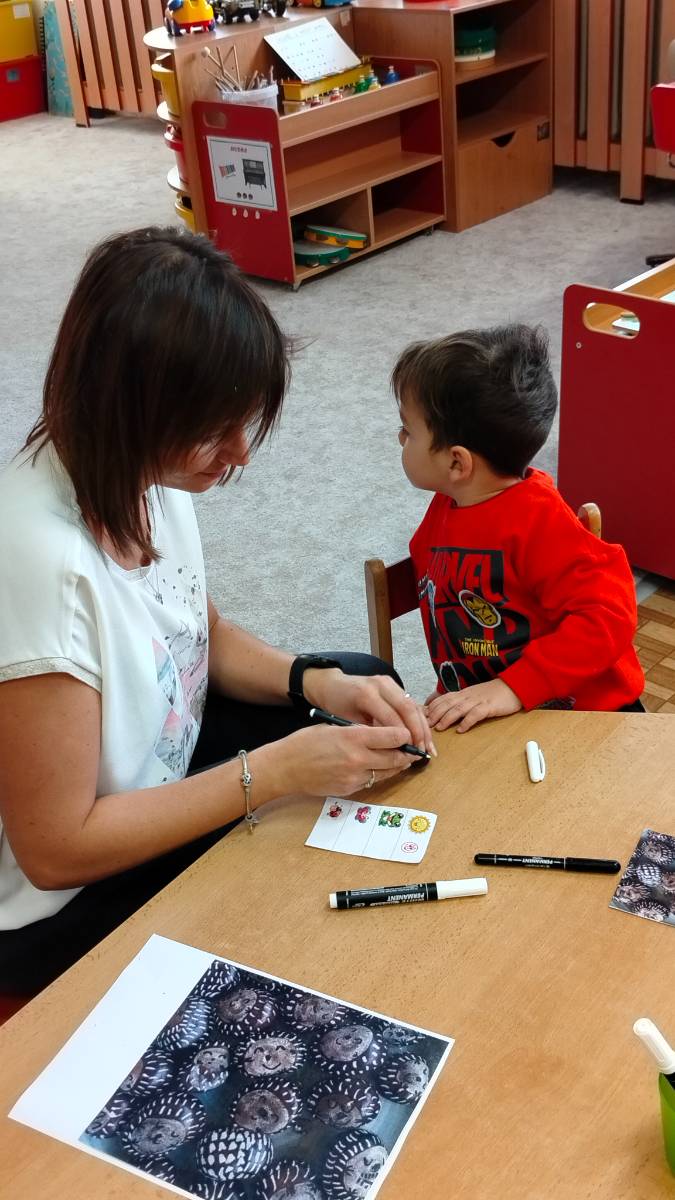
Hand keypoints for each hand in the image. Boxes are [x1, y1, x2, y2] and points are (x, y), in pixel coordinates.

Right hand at [275, 722, 413, 796]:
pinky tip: (380, 768)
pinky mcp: (350, 789)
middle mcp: (357, 758)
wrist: (285, 768)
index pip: (392, 737)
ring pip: (387, 772)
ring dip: (397, 766)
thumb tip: (379, 734)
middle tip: (414, 749)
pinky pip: (372, 781)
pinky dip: (379, 774)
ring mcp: (354, 777)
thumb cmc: (305, 743)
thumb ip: (357, 731)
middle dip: (407, 753)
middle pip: (395, 758)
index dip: (404, 735)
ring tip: (403, 760)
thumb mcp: (333, 727)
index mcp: (353, 737)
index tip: (408, 733)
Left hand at [303, 668, 435, 758]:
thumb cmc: (336, 706)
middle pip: (407, 708)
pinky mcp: (394, 684)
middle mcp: (381, 684)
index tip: (410, 753)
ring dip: (423, 727)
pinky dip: (419, 721)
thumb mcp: (347, 723)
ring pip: (413, 705)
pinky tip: (424, 736)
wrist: (332, 685)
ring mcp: (389, 682)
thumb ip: (369, 733)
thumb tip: (392, 752)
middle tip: (424, 752)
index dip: (403, 736)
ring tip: (428, 747)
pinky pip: (410, 703)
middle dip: (418, 732)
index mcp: (366, 693)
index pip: (391, 716)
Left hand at [425, 679, 521, 732]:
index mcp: (463, 694)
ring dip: (447, 718)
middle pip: (447, 704)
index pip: (443, 699)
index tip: (421, 717)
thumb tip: (444, 711)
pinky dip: (467, 721)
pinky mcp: (489, 706)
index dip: (431, 708)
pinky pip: (476, 714)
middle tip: (424, 725)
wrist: (513, 687)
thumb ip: (459, 702)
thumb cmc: (492, 694)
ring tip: (439, 728)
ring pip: (459, 709)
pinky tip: (461, 729)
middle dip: (434, 714)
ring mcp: (478, 700)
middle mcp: (467, 696)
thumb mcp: (473, 696)